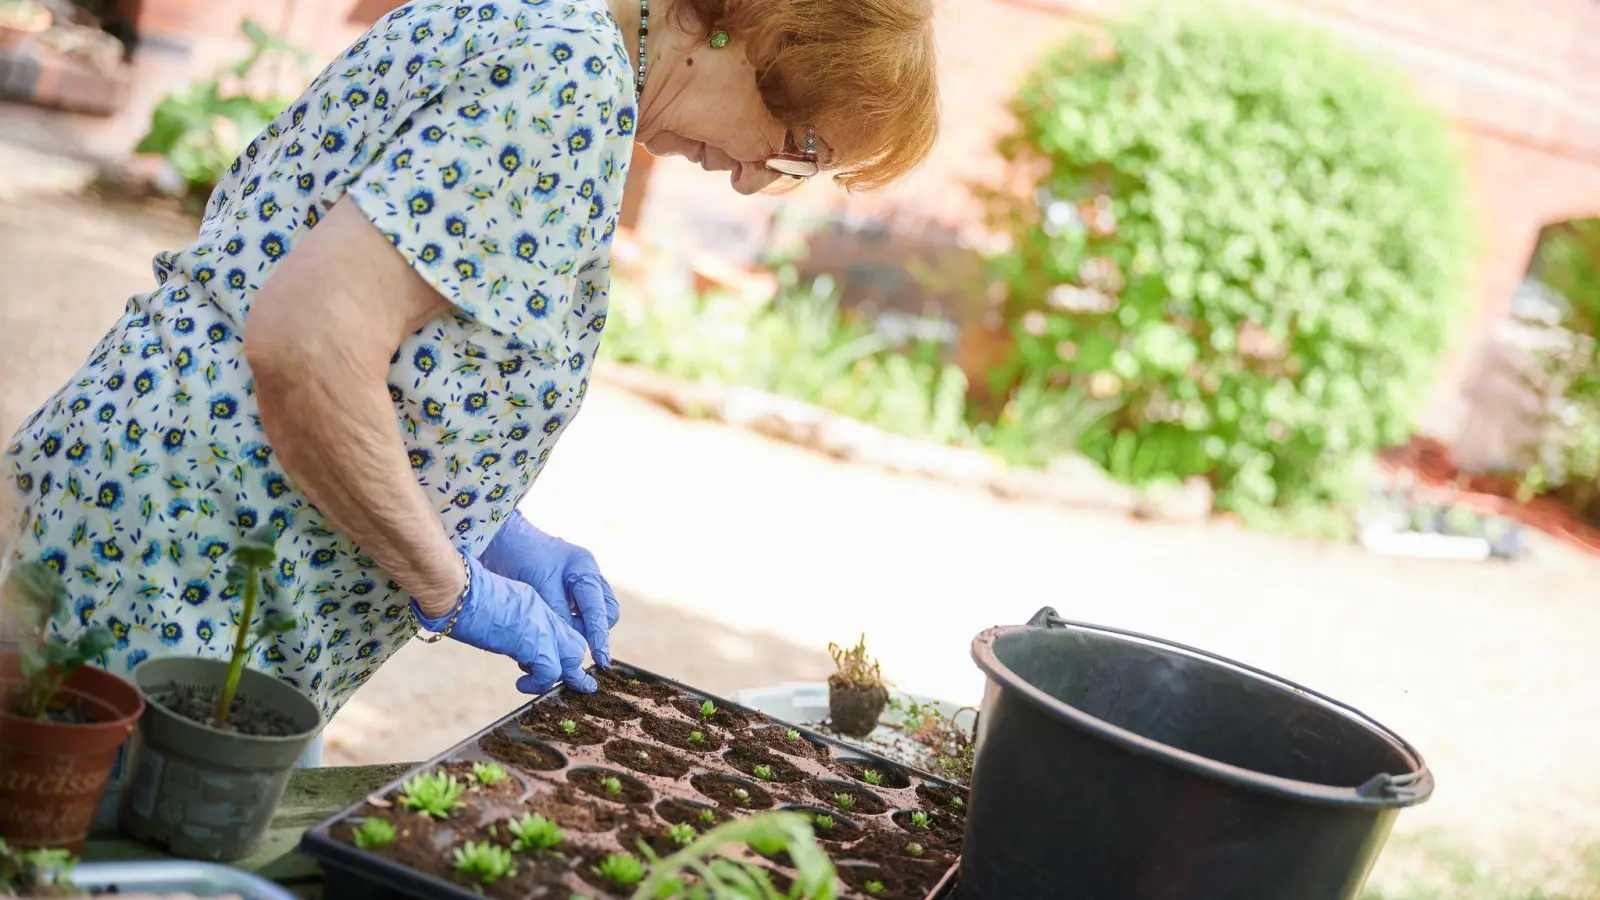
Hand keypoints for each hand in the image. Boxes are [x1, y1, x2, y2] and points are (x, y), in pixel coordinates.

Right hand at [411, 549, 596, 693]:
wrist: (460, 590)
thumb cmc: (463, 594)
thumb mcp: (492, 605)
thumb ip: (504, 618)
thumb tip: (498, 631)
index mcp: (533, 603)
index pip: (560, 629)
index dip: (560, 649)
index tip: (555, 663)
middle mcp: (543, 614)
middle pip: (575, 643)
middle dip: (570, 666)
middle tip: (558, 681)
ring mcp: (543, 628)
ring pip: (573, 657)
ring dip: (557, 676)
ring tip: (534, 683)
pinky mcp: (535, 643)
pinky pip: (551, 672)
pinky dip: (540, 684)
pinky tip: (522, 685)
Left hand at [479, 510, 619, 667]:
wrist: (501, 541)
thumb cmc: (519, 555)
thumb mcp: (539, 586)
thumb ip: (557, 613)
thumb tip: (568, 642)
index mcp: (584, 570)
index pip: (600, 609)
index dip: (600, 636)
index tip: (600, 660)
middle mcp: (587, 579)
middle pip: (604, 616)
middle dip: (589, 633)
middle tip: (565, 642)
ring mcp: (578, 588)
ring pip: (590, 620)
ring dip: (574, 634)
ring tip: (550, 640)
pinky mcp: (565, 596)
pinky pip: (574, 619)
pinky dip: (562, 630)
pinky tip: (544, 633)